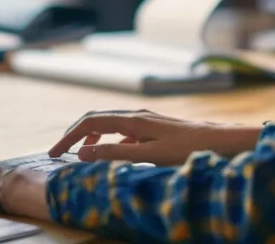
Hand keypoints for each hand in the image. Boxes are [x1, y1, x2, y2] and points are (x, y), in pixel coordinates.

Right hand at [48, 110, 262, 164]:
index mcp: (133, 120)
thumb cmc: (188, 149)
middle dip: (75, 136)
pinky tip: (113, 158)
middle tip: (58, 153)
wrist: (221, 141)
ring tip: (81, 156)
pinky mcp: (154, 130)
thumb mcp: (149, 155)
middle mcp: (137, 116)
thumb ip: (116, 152)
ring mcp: (146, 122)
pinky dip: (109, 144)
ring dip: (91, 139)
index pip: (90, 123)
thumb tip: (84, 152)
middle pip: (96, 120)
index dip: (69, 138)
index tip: (54, 154)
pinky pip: (123, 135)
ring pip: (109, 127)